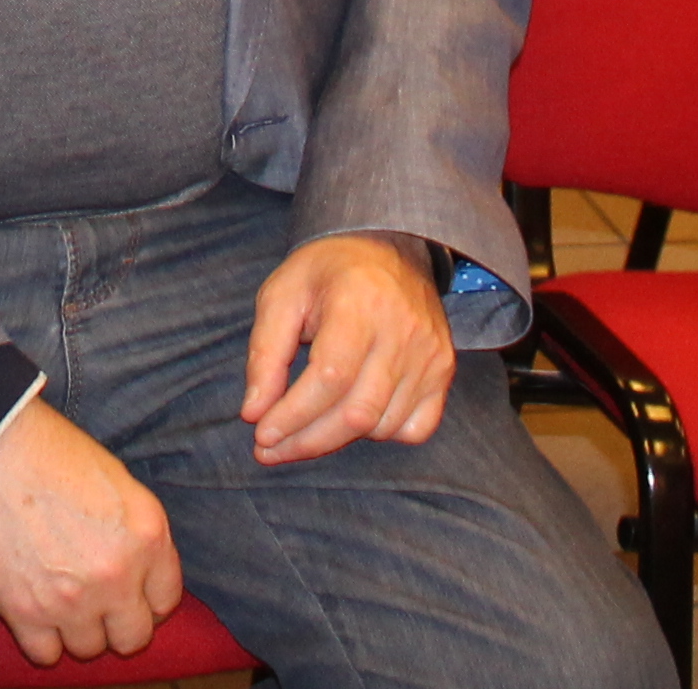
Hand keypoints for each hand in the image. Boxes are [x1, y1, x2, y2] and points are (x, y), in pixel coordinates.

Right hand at [0, 404, 182, 668]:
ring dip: (77, 629)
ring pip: (89, 649)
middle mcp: (117, 574)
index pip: (166, 599)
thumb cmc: (51, 451)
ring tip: (60, 599)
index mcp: (147, 535)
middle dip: (117, 622)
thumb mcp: (119, 482)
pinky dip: (42, 640)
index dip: (146, 597)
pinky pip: (46, 655)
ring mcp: (72, 599)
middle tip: (96, 602)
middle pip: (133, 636)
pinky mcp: (25, 611)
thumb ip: (137, 535)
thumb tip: (138, 574)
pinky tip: (36, 611)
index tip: (128, 592)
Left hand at [238, 232, 454, 465]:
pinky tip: (352, 416)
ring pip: (382, 425)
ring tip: (305, 426)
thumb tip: (254, 412)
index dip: (293, 415)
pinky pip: (414, 428)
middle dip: (307, 440)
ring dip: (337, 438)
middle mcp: (403, 330)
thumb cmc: (326, 272)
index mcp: (359, 303)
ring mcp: (430, 353)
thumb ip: (265, 354)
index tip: (261, 435)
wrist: (386, 247)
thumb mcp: (281, 295)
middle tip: (271, 450)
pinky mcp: (443, 369)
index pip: (329, 378)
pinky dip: (380, 433)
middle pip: (357, 412)